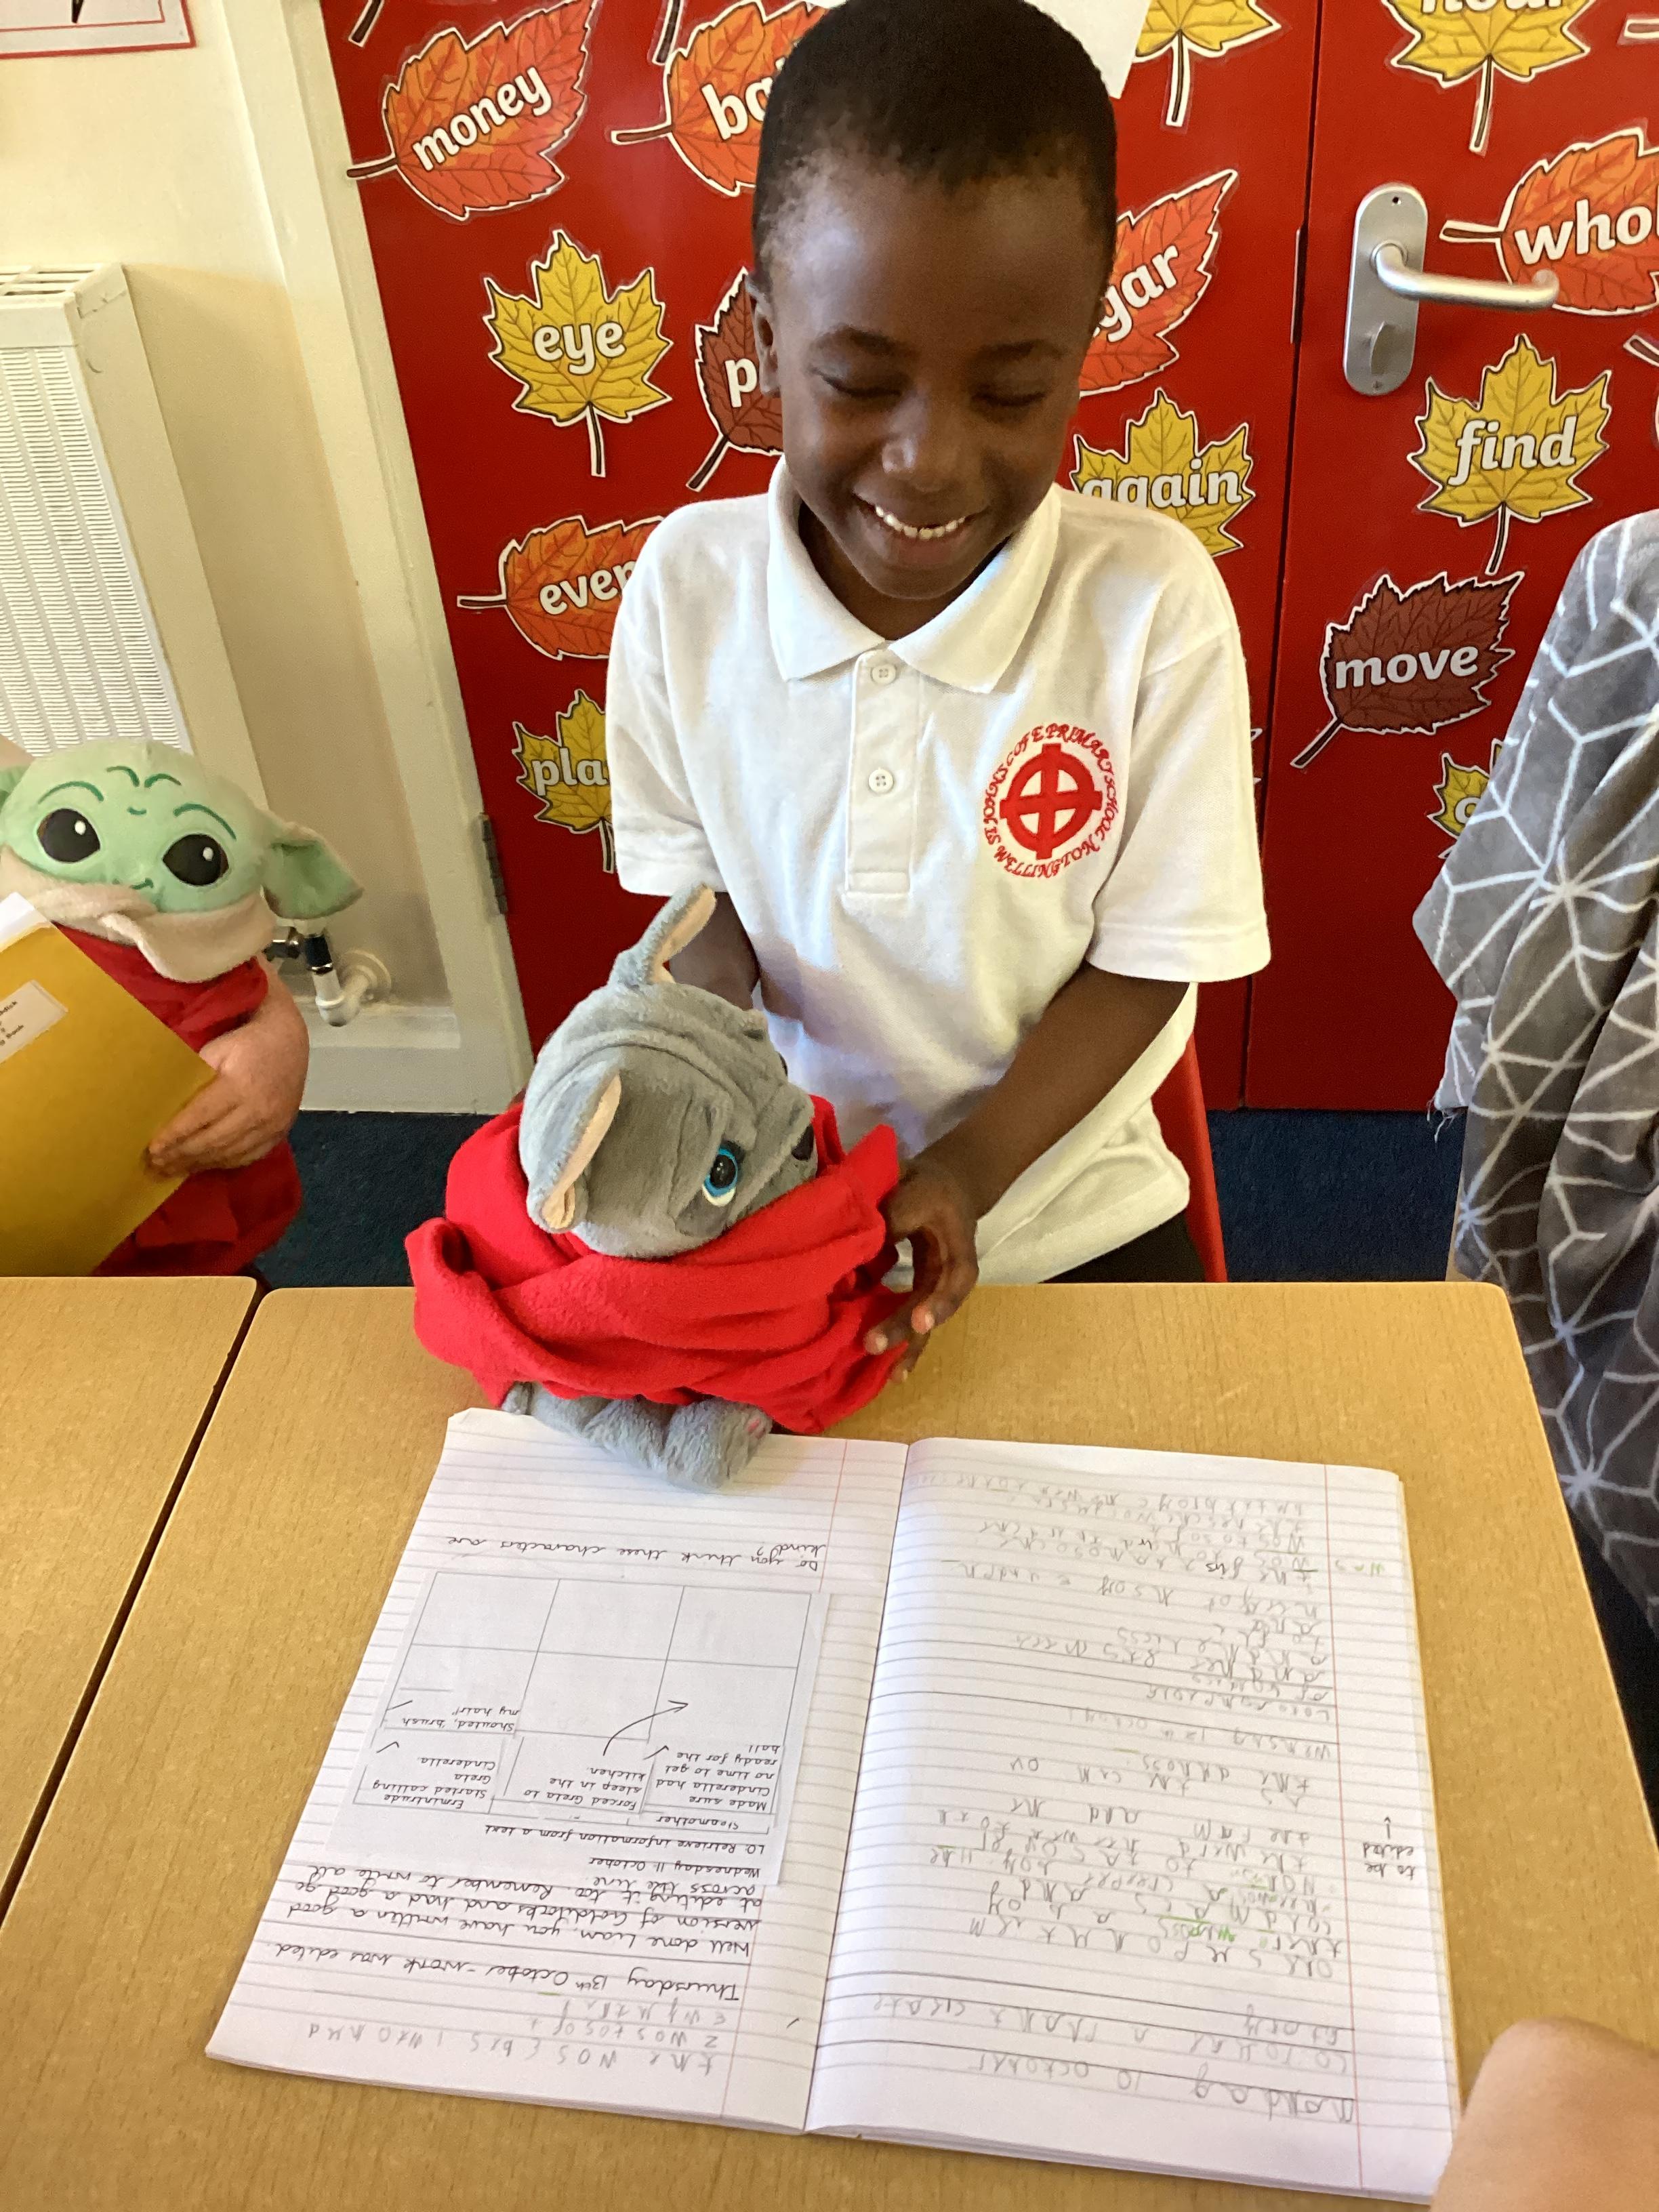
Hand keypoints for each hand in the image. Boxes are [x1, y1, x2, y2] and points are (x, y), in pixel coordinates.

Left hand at [148, 976, 308, 1175]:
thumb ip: (193, 1074)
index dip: (175, 1135)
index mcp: (239, 1085)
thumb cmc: (248, 1043)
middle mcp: (258, 1110)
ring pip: (229, 1153)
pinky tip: (203, 1164)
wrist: (289, 1041)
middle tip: (157, 1163)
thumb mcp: (216, 1048)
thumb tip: (163, 1102)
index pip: (200, 1117)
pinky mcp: (280, 1133)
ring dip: (198, 1163)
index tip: (153, 1148)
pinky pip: (248, 1157)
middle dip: (181, 1154)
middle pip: (213, 1140)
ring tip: (173, 1168)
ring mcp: (272, 1125)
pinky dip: (222, 1163)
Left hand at [864, 1154, 980, 1377]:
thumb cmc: (930, 1186)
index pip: (957, 1277)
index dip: (940, 1302)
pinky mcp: (918, 1289)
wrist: (945, 1184)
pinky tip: (887, 1366)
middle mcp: (950, 1272)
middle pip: (935, 1305)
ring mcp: (935, 1283)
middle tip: (875, 1344)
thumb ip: (896, 1216)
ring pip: (924, 1318)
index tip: (923, 1321)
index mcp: (959, 1246)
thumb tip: (866, 1245)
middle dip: (907, 1327)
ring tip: (890, 1375)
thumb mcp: (916, 1189)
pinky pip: (911, 1315)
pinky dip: (900, 1337)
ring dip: (905, 1343)